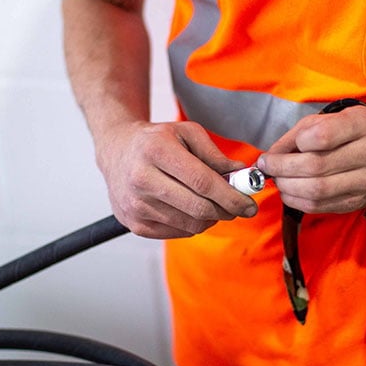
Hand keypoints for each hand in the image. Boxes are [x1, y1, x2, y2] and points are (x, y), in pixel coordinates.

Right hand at [96, 120, 258, 238]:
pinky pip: (176, 232)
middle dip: (227, 211)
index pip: (202, 182)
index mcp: (155, 150)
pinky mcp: (134, 223)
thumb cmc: (155, 140)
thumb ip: (215, 154)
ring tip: (211, 203)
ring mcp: (135, 204)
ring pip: (190, 225)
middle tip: (239, 207)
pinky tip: (189, 208)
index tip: (249, 203)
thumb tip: (241, 176)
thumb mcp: (185, 133)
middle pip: (198, 208)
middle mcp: (141, 179)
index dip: (231, 196)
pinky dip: (191, 224)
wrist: (116, 151)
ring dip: (210, 218)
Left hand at [258, 105, 365, 212]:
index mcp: (359, 125)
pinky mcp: (356, 200)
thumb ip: (292, 138)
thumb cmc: (341, 132)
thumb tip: (267, 159)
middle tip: (267, 166)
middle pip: (315, 166)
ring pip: (317, 190)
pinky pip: (320, 206)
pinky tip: (289, 191)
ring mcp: (365, 180)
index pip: (322, 136)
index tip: (277, 150)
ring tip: (277, 179)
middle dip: (281, 168)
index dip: (294, 144)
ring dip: (286, 186)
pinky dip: (296, 200)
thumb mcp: (320, 122)